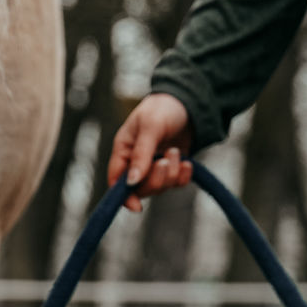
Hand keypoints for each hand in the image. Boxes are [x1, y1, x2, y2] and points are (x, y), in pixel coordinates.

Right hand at [108, 94, 193, 212]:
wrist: (189, 100)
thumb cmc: (163, 108)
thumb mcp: (151, 126)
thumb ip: (141, 154)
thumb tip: (132, 182)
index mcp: (123, 151)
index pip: (117, 182)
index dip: (124, 196)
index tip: (137, 207)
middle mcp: (136, 162)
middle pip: (140, 189)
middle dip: (156, 179)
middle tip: (166, 159)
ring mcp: (154, 167)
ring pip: (160, 187)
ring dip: (171, 173)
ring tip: (176, 151)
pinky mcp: (172, 168)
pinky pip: (176, 184)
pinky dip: (183, 175)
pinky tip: (187, 162)